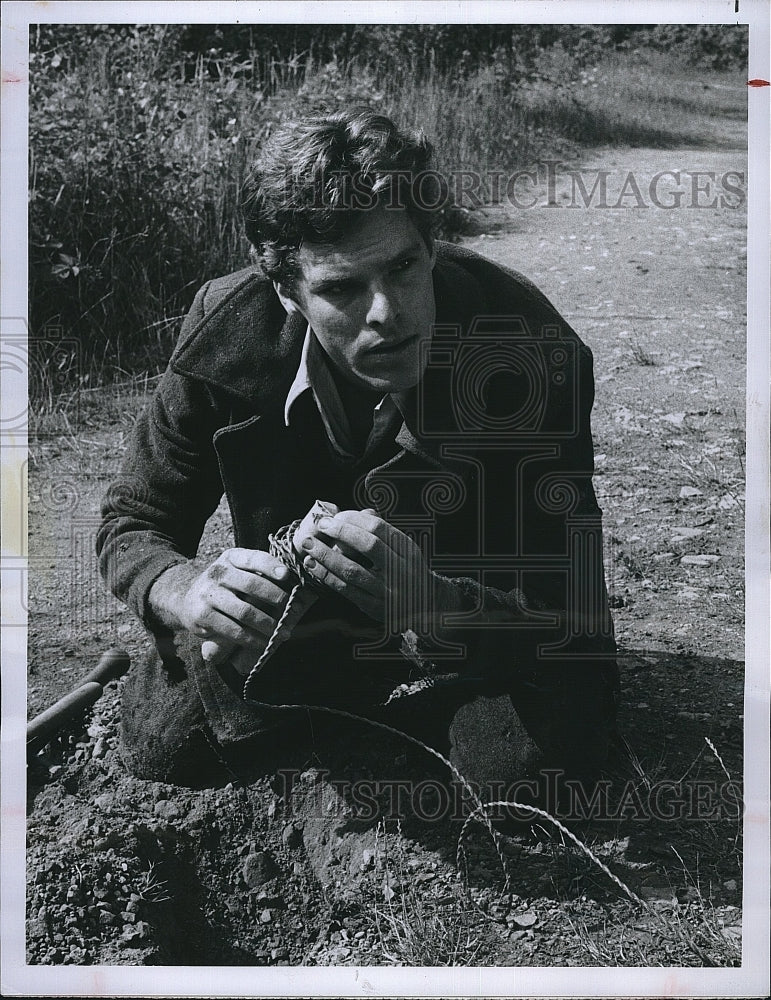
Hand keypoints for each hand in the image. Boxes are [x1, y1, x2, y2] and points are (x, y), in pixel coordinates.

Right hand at [177, 548, 293, 654]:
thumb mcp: (236, 568)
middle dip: (277, 599)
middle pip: (252, 585)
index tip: (287, 575)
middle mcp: (218, 572)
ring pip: (245, 611)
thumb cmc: (223, 584)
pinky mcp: (202, 616)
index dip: (271, 566)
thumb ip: (258, 571)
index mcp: (230, 557)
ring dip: (268, 624)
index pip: (253, 558)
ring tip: (283, 632)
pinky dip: (253, 639)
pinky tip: (264, 643)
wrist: (185, 597)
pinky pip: (233, 630)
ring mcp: (208, 594)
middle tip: (293, 611)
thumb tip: (291, 582)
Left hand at [296, 508, 458, 629]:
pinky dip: (326, 576)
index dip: (353, 519)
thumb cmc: (406, 571)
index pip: (379, 528)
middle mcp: (401, 570)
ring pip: (353, 570)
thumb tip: (353, 515)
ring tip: (309, 545)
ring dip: (326, 556)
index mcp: (408, 550)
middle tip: (320, 526)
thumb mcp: (404, 550)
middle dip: (340, 532)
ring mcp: (388, 591)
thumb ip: (382, 534)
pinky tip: (313, 566)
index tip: (334, 517)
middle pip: (368, 545)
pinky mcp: (374, 608)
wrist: (425, 606)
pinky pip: (346, 590)